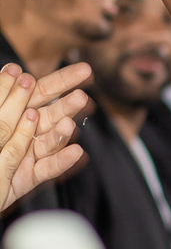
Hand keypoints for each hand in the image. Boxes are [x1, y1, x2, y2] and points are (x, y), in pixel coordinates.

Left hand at [0, 60, 89, 208]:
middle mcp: (24, 131)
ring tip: (68, 124)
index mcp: (14, 112)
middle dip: (68, 106)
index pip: (40, 91)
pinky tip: (75, 152)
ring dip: (61, 132)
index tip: (85, 70)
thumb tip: (13, 71)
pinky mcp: (27, 178)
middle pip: (51, 114)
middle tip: (81, 98)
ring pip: (49, 141)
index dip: (62, 81)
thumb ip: (1, 95)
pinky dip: (60, 162)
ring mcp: (27, 155)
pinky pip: (46, 169)